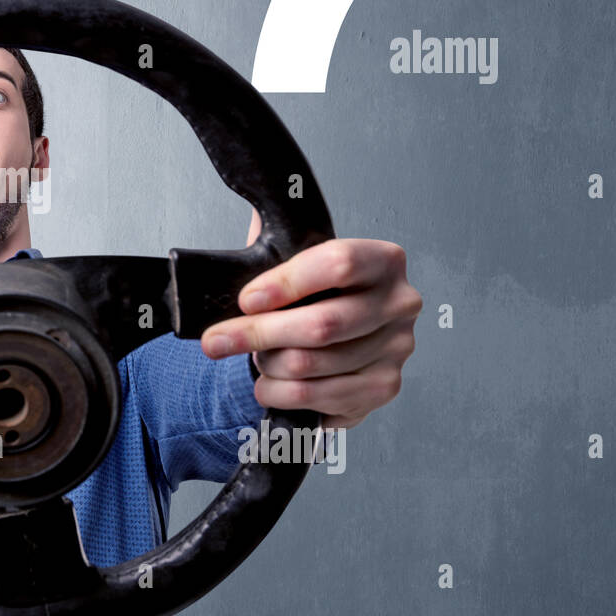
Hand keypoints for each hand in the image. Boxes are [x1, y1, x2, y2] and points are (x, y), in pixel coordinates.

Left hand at [200, 236, 421, 429]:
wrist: (337, 335)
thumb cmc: (313, 294)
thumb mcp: (294, 256)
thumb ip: (273, 239)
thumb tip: (249, 217)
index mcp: (383, 260)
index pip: (337, 264)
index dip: (285, 283)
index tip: (246, 300)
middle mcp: (398, 303)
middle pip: (322, 324)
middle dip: (258, 335)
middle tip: (217, 340)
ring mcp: (397, 349)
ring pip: (311, 365)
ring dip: (267, 366)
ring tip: (255, 358)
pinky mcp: (383, 387)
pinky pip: (316, 398)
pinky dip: (279, 394)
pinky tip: (270, 384)